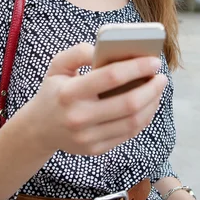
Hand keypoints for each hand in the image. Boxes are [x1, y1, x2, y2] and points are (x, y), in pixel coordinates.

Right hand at [28, 42, 166, 155]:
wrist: (38, 129)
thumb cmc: (53, 91)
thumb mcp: (57, 66)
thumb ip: (78, 52)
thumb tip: (103, 49)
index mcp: (69, 93)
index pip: (110, 77)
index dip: (136, 67)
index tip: (153, 60)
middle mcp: (79, 117)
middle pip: (128, 103)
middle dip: (151, 88)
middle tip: (162, 76)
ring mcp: (88, 137)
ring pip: (133, 121)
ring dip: (152, 104)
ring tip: (157, 89)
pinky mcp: (95, 149)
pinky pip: (128, 133)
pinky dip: (143, 117)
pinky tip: (148, 104)